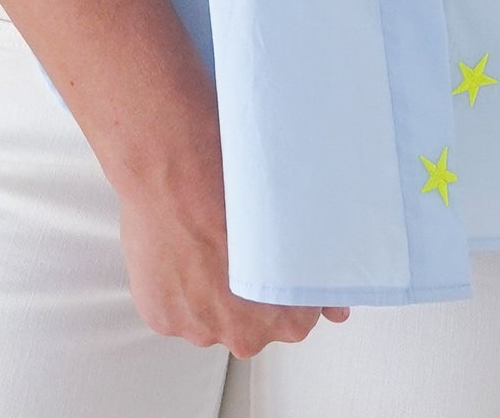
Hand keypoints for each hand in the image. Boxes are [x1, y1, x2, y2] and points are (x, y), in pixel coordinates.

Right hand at [115, 128, 349, 358]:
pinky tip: (178, 249)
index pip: (296, 317)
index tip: (271, 260)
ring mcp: (199, 329)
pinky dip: (175, 287)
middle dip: (245, 295)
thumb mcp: (289, 224)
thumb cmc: (233, 183)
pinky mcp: (162, 317)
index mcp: (287, 320)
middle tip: (234, 246)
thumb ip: (316, 282)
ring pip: (209, 316)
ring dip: (207, 292)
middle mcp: (244, 336)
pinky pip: (174, 310)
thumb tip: (338, 310)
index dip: (285, 287)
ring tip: (202, 243)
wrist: (172, 165)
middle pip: (251, 324)